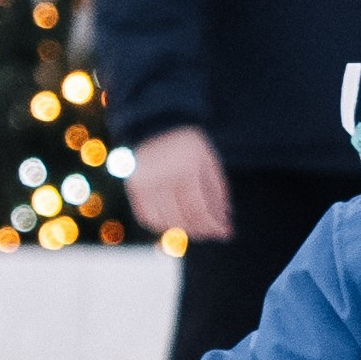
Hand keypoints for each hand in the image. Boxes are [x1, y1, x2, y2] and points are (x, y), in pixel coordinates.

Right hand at [124, 124, 231, 241]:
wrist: (157, 126)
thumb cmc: (189, 148)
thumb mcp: (209, 164)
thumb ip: (218, 194)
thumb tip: (226, 228)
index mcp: (185, 168)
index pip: (198, 209)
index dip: (212, 226)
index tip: (223, 233)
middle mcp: (163, 177)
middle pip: (182, 219)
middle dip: (200, 230)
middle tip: (210, 232)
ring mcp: (146, 183)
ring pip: (165, 222)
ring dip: (183, 230)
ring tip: (195, 227)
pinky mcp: (134, 187)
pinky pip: (148, 218)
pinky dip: (162, 225)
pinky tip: (174, 222)